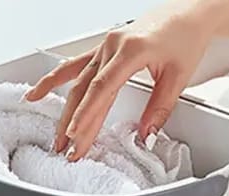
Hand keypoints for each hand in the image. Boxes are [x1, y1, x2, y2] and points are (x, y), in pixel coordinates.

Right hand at [25, 3, 211, 159]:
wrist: (188, 11)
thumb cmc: (184, 36)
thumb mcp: (178, 76)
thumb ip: (160, 109)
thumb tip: (146, 135)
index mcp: (130, 50)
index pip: (102, 89)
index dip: (87, 114)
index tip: (76, 135)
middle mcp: (112, 46)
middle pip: (85, 89)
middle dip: (74, 123)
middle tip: (68, 150)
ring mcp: (105, 45)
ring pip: (77, 80)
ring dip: (64, 110)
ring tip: (56, 136)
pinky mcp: (104, 47)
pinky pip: (75, 65)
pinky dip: (56, 79)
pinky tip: (40, 92)